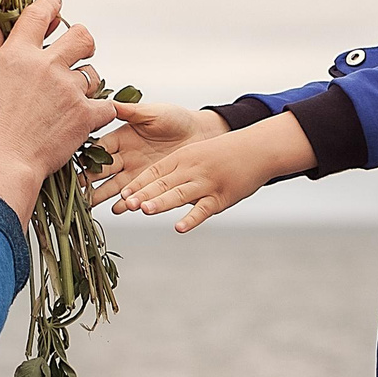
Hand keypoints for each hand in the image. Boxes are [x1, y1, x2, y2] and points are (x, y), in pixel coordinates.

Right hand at [0, 0, 114, 221]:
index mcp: (17, 54)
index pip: (40, 14)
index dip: (51, 3)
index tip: (56, 2)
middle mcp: (47, 66)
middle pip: (81, 35)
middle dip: (83, 39)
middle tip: (80, 49)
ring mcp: (69, 90)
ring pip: (94, 72)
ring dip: (87, 82)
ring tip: (74, 96)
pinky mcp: (85, 116)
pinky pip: (107, 106)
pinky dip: (100, 112)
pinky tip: (89, 118)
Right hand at [89, 100, 225, 206]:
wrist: (199, 134)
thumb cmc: (176, 119)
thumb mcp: (151, 113)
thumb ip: (129, 112)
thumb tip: (106, 102)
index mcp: (121, 137)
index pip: (99, 148)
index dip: (87, 156)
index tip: (75, 164)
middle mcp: (124, 156)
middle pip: (101, 170)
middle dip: (88, 179)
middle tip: (76, 188)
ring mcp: (135, 171)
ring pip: (113, 185)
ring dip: (102, 194)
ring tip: (90, 204)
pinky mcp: (149, 183)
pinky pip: (134, 194)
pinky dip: (125, 202)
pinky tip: (117, 209)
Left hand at [115, 111, 314, 232]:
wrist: (256, 149)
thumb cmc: (224, 153)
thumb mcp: (195, 153)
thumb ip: (175, 168)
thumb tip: (152, 184)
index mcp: (182, 159)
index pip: (153, 172)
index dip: (136, 184)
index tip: (120, 195)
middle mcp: (190, 169)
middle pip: (162, 183)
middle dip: (142, 194)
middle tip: (124, 204)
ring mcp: (205, 183)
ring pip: (179, 193)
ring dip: (161, 202)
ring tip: (144, 209)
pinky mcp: (221, 197)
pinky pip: (203, 209)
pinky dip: (191, 219)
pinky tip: (178, 227)